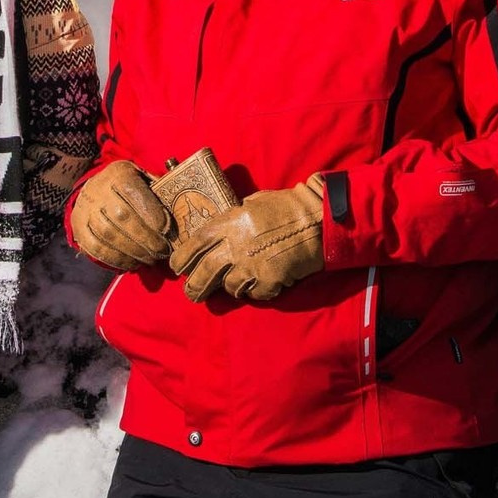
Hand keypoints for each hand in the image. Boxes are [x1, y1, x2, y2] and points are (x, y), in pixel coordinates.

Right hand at [67, 159, 173, 270]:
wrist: (93, 190)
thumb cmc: (128, 187)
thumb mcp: (143, 179)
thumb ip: (158, 191)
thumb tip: (180, 209)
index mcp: (117, 173)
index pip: (133, 191)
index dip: (151, 212)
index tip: (166, 229)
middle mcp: (98, 190)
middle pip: (121, 216)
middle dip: (145, 237)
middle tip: (162, 251)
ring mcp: (85, 211)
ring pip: (108, 234)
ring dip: (133, 251)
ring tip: (151, 259)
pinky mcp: (79, 230)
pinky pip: (97, 249)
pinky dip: (117, 259)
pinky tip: (134, 263)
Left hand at [170, 180, 327, 302]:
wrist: (320, 219)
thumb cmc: (287, 206)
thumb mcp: (253, 204)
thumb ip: (232, 220)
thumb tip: (215, 235)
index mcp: (229, 222)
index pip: (194, 244)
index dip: (182, 259)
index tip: (177, 268)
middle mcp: (235, 245)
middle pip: (203, 274)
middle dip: (195, 287)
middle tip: (193, 293)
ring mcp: (251, 265)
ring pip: (229, 287)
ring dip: (233, 287)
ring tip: (241, 281)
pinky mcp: (268, 281)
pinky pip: (254, 294)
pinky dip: (258, 290)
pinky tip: (267, 279)